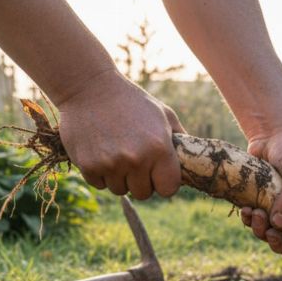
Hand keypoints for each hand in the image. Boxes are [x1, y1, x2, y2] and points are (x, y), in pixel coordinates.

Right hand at [56, 70, 184, 199]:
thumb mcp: (163, 114)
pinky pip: (99, 184)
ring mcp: (111, 164)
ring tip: (116, 152)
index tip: (157, 174)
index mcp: (159, 148)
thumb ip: (180, 139)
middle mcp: (136, 159)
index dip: (163, 183)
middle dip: (140, 181)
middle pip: (143, 193)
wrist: (89, 87)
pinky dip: (100, 173)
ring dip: (119, 177)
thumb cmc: (131, 100)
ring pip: (120, 190)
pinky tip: (100, 151)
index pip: (168, 189)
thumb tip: (193, 160)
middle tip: (134, 160)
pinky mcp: (88, 165)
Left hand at [240, 127, 281, 261]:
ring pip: (270, 234)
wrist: (273, 133)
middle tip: (269, 231)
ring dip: (260, 230)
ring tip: (254, 214)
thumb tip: (278, 224)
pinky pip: (256, 222)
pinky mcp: (263, 204)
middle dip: (277, 242)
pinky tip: (246, 211)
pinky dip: (249, 221)